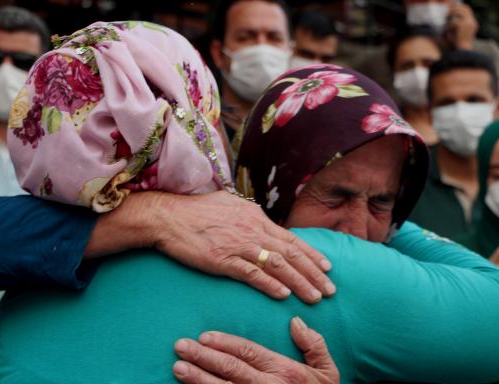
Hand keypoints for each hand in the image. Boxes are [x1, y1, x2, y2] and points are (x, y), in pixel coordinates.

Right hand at [86, 191, 334, 303]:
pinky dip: (270, 285)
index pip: (290, 238)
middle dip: (313, 272)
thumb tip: (259, 216)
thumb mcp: (228, 203)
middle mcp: (252, 230)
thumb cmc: (195, 210)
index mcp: (254, 217)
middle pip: (290, 254)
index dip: (311, 254)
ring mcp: (239, 245)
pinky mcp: (223, 260)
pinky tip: (283, 295)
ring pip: (278, 265)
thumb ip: (247, 213)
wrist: (168, 216)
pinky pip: (252, 274)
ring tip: (315, 297)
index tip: (326, 267)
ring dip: (299, 282)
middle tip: (330, 289)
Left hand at [173, 316, 339, 383]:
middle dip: (203, 357)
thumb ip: (314, 345)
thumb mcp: (327, 372)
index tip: (204, 336)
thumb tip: (295, 321)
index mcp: (284, 371)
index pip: (248, 352)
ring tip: (178, 368)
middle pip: (229, 369)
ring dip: (197, 379)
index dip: (225, 342)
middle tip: (181, 347)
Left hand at [445, 3, 477, 49]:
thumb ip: (457, 24)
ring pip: (459, 12)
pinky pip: (454, 21)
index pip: (467, 9)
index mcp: (473, 24)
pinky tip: (447, 32)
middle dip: (455, 8)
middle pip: (465, 8)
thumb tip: (450, 17)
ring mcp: (469, 23)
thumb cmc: (458, 45)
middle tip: (447, 12)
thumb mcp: (459, 33)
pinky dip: (449, 26)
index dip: (459, 7)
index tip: (451, 8)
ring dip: (451, 15)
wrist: (462, 52)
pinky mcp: (463, 26)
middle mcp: (472, 22)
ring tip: (446, 20)